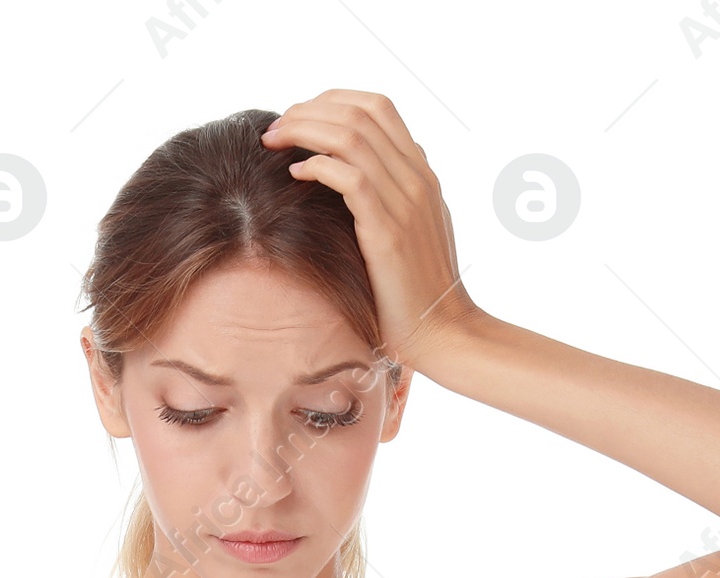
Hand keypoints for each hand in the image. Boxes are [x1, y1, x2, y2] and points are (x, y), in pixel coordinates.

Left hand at [261, 90, 479, 372]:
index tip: (298, 118)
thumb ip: (396, 199)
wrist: (445, 334)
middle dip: (308, 110)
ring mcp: (406, 202)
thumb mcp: (414, 234)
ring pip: (351, 136)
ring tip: (274, 142)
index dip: (332, 101)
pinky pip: (350, 177)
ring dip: (304, 130)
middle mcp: (417, 178)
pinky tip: (296, 174)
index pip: (377, 107)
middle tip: (275, 128)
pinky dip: (318, 167)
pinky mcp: (389, 231)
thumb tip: (365, 177)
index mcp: (423, 174)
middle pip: (359, 113)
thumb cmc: (419, 295)